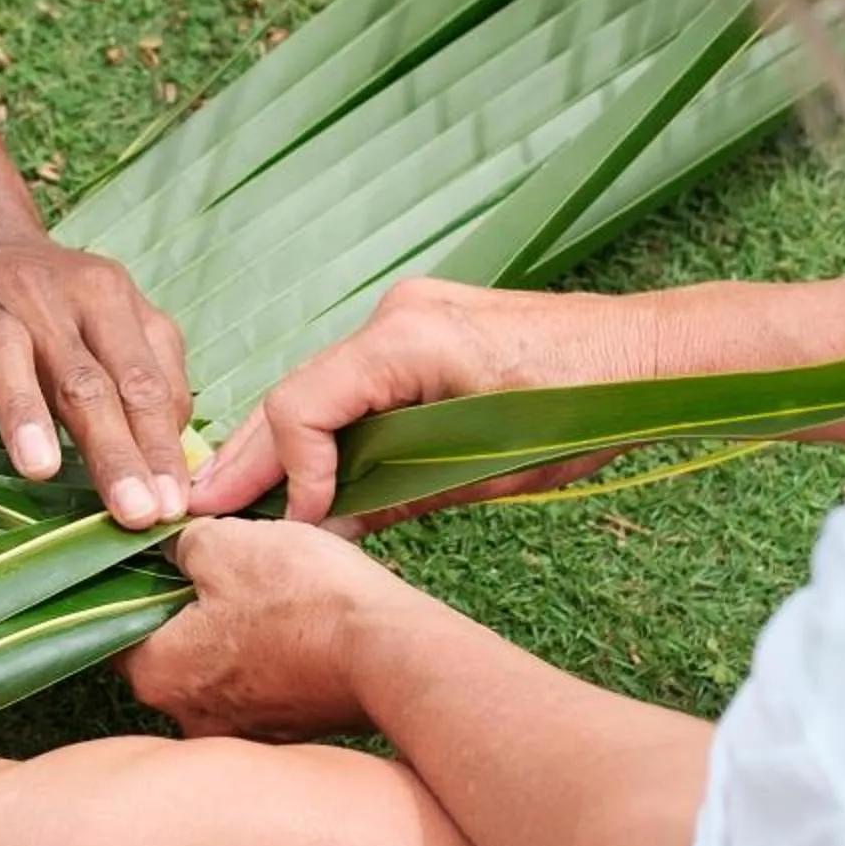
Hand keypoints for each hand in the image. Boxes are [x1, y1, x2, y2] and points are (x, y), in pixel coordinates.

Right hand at [0, 226, 191, 527]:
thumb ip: (154, 375)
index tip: (171, 507)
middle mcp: (44, 295)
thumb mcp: (113, 319)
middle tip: (132, 510)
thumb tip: (177, 452)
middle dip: (111, 447)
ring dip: (24, 410)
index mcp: (103, 296)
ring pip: (4, 354)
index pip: (139, 379)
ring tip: (41, 470)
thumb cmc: (49, 303)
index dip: (157, 444)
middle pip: (82, 377)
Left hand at [122, 516, 414, 738]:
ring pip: (221, 667)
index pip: (117, 630)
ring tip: (273, 591)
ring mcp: (243, 732)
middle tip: (226, 567)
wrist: (390, 651)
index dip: (137, 587)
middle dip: (193, 609)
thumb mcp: (225, 543)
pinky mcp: (288, 733)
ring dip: (238, 631)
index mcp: (159, 677)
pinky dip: (275, 655)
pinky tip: (300, 622)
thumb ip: (181, 546)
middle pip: (172, 652)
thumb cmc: (301, 597)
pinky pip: (264, 684)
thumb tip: (177, 553)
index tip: (163, 558)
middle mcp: (191, 718)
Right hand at [191, 278, 663, 521]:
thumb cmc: (584, 408)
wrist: (647, 355)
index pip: (303, 404)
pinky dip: (326, 425)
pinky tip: (301, 467)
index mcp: (407, 339)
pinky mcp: (423, 331)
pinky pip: (356, 382)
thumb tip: (330, 529)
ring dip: (281, 442)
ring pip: (321, 386)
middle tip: (197, 506)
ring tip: (232, 495)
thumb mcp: (488, 470)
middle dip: (246, 454)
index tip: (299, 523)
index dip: (287, 470)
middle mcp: (395, 316)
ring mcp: (407, 317)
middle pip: (296, 390)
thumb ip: (399, 493)